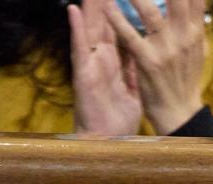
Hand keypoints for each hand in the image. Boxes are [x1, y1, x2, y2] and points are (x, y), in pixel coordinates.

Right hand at [69, 0, 142, 135]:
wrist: (109, 141)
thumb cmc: (118, 120)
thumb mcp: (133, 88)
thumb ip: (134, 68)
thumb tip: (140, 50)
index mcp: (115, 62)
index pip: (117, 29)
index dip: (118, 10)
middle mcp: (101, 59)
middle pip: (102, 23)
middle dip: (103, 2)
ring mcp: (91, 64)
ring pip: (90, 28)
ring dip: (89, 7)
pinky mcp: (83, 73)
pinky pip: (79, 48)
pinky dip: (75, 29)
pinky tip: (72, 10)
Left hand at [104, 0, 206, 134]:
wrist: (179, 114)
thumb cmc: (184, 80)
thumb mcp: (197, 50)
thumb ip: (194, 25)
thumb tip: (198, 4)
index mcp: (195, 32)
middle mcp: (183, 37)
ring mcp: (165, 50)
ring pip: (150, 12)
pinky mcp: (148, 63)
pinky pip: (130, 36)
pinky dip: (117, 19)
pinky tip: (107, 6)